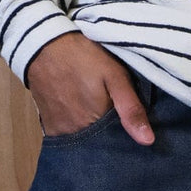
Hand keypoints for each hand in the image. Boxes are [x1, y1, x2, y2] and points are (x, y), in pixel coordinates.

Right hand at [24, 32, 153, 144]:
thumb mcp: (114, 76)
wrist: (42, 44)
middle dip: (109, 137)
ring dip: (93, 134)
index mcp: (96, 125)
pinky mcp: (49, 128)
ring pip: (84, 142)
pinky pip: (68, 138)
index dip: (125, 135)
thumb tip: (148, 141)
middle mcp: (77, 136)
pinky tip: (81, 115)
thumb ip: (131, 109)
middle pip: (100, 145)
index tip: (129, 124)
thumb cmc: (82, 57)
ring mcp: (61, 133)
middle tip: (111, 113)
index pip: (118, 144)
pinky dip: (77, 131)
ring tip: (96, 113)